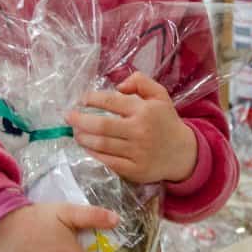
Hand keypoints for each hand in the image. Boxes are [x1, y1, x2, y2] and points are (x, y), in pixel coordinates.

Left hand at [68, 72, 198, 184]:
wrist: (182, 153)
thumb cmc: (165, 121)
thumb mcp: (160, 95)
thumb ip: (140, 82)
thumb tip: (118, 85)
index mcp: (144, 110)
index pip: (111, 102)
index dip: (92, 99)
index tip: (81, 99)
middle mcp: (140, 131)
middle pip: (101, 126)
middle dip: (80, 120)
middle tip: (69, 117)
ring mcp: (137, 153)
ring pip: (102, 145)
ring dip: (83, 138)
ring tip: (75, 132)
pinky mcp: (134, 170)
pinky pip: (108, 161)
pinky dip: (93, 154)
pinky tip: (87, 147)